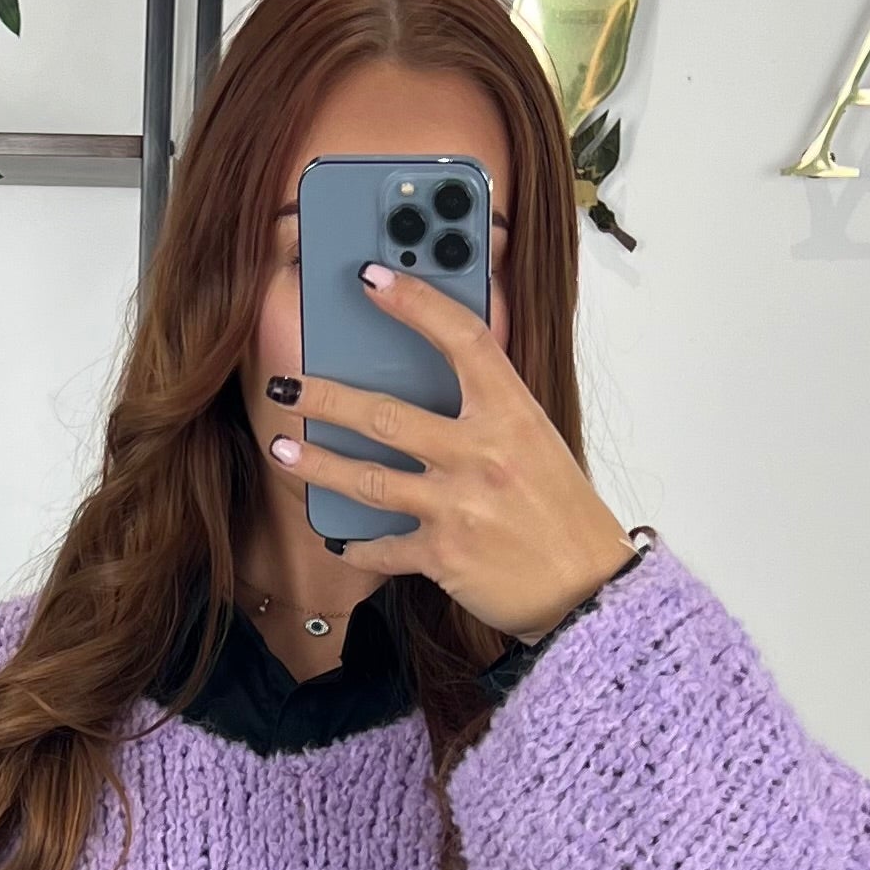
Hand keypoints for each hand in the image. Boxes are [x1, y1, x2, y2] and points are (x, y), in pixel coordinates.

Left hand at [264, 263, 637, 644]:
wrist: (587, 589)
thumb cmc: (562, 512)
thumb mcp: (536, 442)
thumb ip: (489, 410)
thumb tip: (429, 381)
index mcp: (512, 413)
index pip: (461, 339)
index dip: (415, 303)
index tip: (372, 279)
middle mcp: (481, 454)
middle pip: (384, 414)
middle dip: (325, 397)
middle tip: (287, 385)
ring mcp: (458, 505)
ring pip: (367, 478)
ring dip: (316, 464)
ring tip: (282, 449)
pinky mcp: (443, 555)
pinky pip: (383, 547)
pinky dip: (357, 546)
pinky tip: (338, 540)